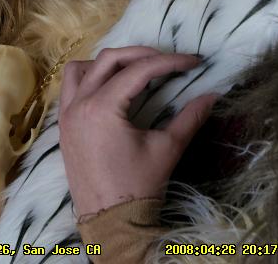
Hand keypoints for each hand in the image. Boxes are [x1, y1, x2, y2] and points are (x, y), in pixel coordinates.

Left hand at [58, 46, 217, 218]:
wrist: (110, 222)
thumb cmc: (138, 186)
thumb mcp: (167, 149)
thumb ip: (190, 117)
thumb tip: (214, 95)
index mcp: (102, 108)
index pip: (139, 70)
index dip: (170, 61)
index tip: (193, 62)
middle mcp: (79, 104)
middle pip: (110, 58)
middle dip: (143, 54)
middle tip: (169, 61)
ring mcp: (67, 113)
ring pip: (82, 67)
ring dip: (110, 62)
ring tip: (135, 70)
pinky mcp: (64, 123)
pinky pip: (70, 86)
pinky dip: (89, 77)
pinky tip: (110, 87)